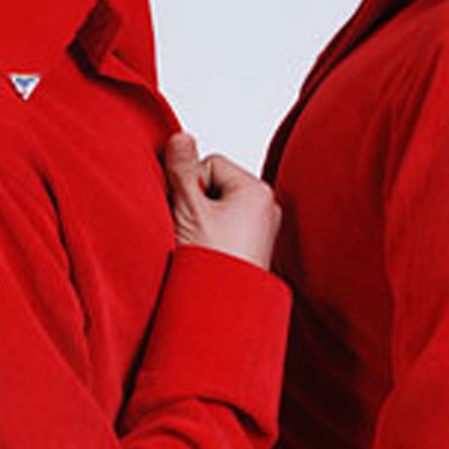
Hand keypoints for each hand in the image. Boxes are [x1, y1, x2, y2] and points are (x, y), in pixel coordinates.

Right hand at [164, 133, 280, 270]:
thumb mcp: (188, 209)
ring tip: (198, 245)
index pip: (210, 165)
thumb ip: (182, 169)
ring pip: (219, 207)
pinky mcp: (254, 249)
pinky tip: (206, 254)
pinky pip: (226, 228)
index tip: (186, 212)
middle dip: (196, 202)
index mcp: (257, 192)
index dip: (189, 185)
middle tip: (191, 230)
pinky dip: (212, 236)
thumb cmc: (211, 265)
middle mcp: (267, 208)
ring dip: (202, 220)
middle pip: (215, 184)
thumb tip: (181, 137)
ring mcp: (263, 230)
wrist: (221, 312)